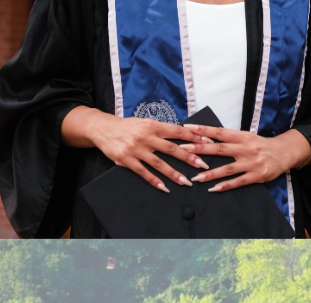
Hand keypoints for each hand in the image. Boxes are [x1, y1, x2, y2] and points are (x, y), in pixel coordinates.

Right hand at [67, 107, 208, 192]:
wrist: (103, 129)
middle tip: (202, 166)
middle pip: (171, 148)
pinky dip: (154, 181)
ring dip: (174, 174)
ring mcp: (136, 149)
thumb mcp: (145, 123)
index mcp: (153, 125)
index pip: (177, 131)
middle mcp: (146, 136)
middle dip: (189, 158)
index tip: (207, 143)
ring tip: (186, 182)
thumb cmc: (127, 126)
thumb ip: (161, 130)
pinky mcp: (126, 160)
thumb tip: (183, 134)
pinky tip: (164, 188)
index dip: (193, 136)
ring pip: (159, 163)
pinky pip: (143, 172)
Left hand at [182, 126, 310, 190]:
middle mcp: (246, 148)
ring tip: (196, 177)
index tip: (188, 129)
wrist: (284, 153)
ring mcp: (251, 163)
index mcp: (242, 136)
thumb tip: (206, 138)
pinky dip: (226, 185)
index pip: (220, 132)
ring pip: (228, 168)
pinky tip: (213, 189)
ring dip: (211, 173)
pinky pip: (238, 182)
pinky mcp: (257, 176)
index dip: (203, 130)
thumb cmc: (261, 145)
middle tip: (184, 150)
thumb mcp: (247, 137)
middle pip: (220, 149)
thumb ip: (229, 139)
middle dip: (201, 150)